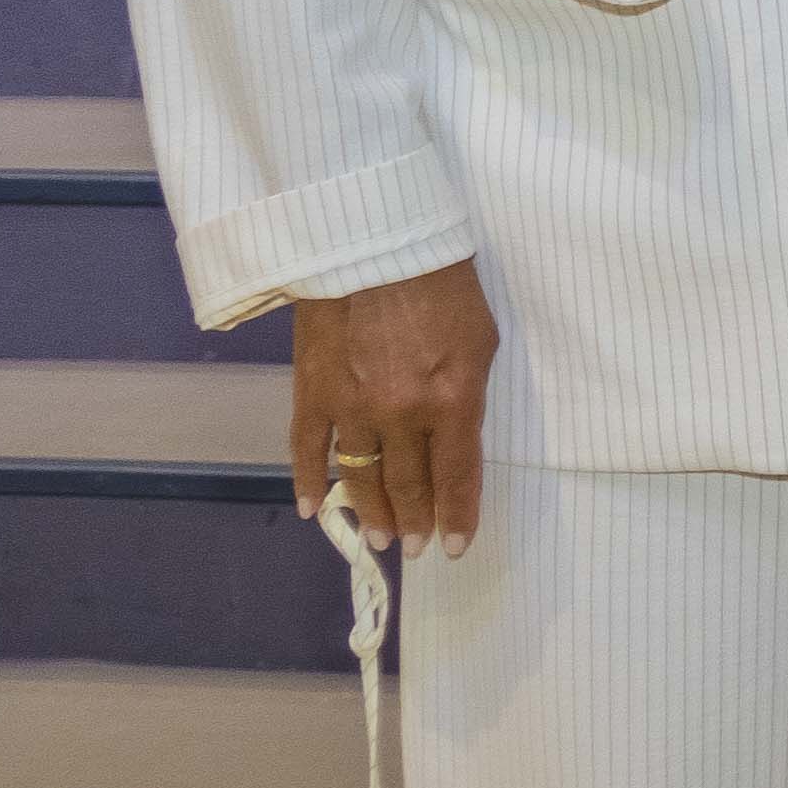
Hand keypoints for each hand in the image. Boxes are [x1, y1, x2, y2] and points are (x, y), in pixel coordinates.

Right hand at [289, 259, 496, 557]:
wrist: (375, 241)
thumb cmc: (442, 284)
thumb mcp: (480, 342)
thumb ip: (467, 395)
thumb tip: (456, 437)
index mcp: (451, 399)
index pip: (456, 476)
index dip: (458, 516)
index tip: (456, 545)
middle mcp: (400, 413)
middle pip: (408, 484)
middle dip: (417, 520)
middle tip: (418, 546)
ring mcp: (351, 405)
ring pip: (360, 476)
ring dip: (371, 511)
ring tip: (380, 537)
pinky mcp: (312, 390)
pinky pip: (307, 448)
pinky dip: (308, 481)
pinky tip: (313, 509)